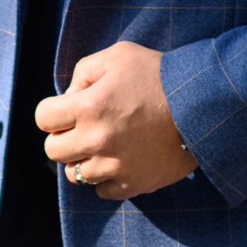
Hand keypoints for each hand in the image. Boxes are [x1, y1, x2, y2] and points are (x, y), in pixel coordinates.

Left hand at [37, 42, 194, 201]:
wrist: (203, 102)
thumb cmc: (159, 74)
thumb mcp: (118, 56)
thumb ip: (84, 72)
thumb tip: (69, 96)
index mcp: (89, 106)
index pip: (43, 118)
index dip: (53, 111)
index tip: (68, 109)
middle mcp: (97, 139)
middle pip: (53, 150)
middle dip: (63, 136)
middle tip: (83, 127)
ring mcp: (115, 165)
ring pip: (75, 174)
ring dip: (83, 159)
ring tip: (103, 145)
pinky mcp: (134, 183)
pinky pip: (102, 190)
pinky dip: (105, 178)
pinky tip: (119, 160)